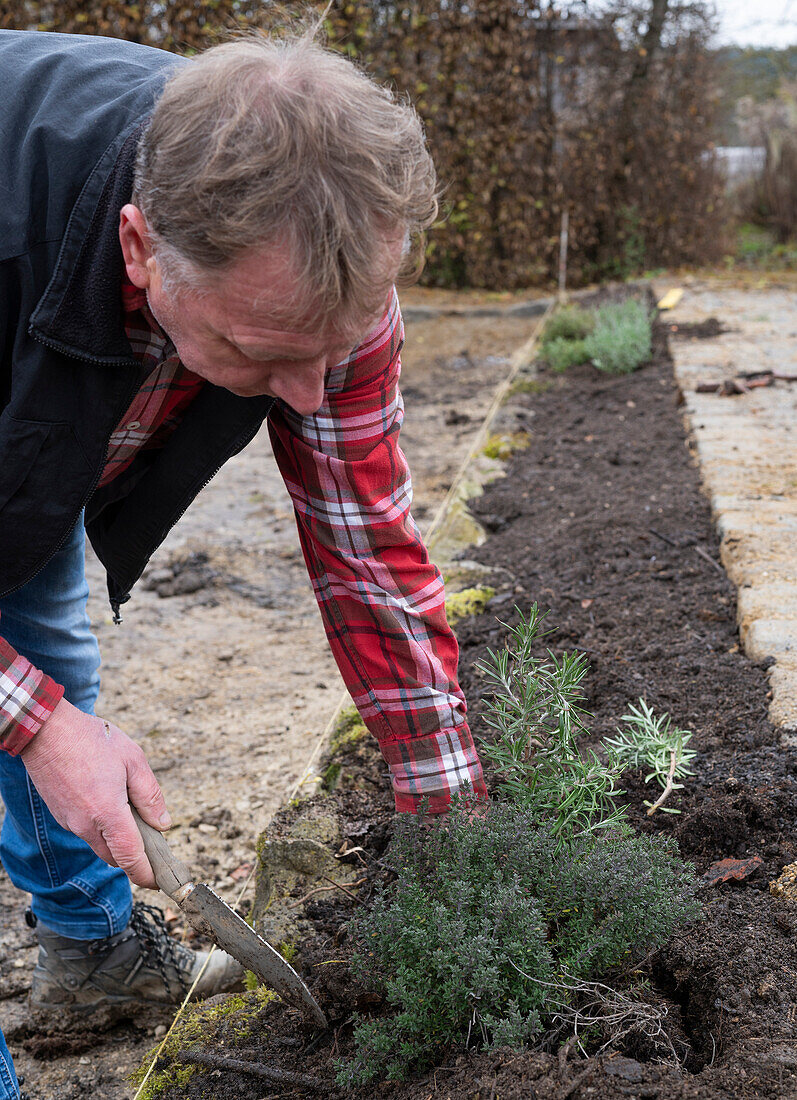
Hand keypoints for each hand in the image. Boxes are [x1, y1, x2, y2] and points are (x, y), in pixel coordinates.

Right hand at [20, 698, 170, 888]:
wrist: (46, 731)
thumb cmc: (92, 740)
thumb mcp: (134, 760)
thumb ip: (150, 795)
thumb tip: (163, 823)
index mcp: (107, 814)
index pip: (130, 859)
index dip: (147, 875)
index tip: (161, 881)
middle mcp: (85, 825)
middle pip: (115, 857)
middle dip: (136, 858)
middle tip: (156, 844)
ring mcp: (70, 821)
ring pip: (100, 844)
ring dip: (119, 840)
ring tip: (135, 814)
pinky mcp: (61, 814)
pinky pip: (87, 830)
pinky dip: (103, 827)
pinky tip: (112, 802)